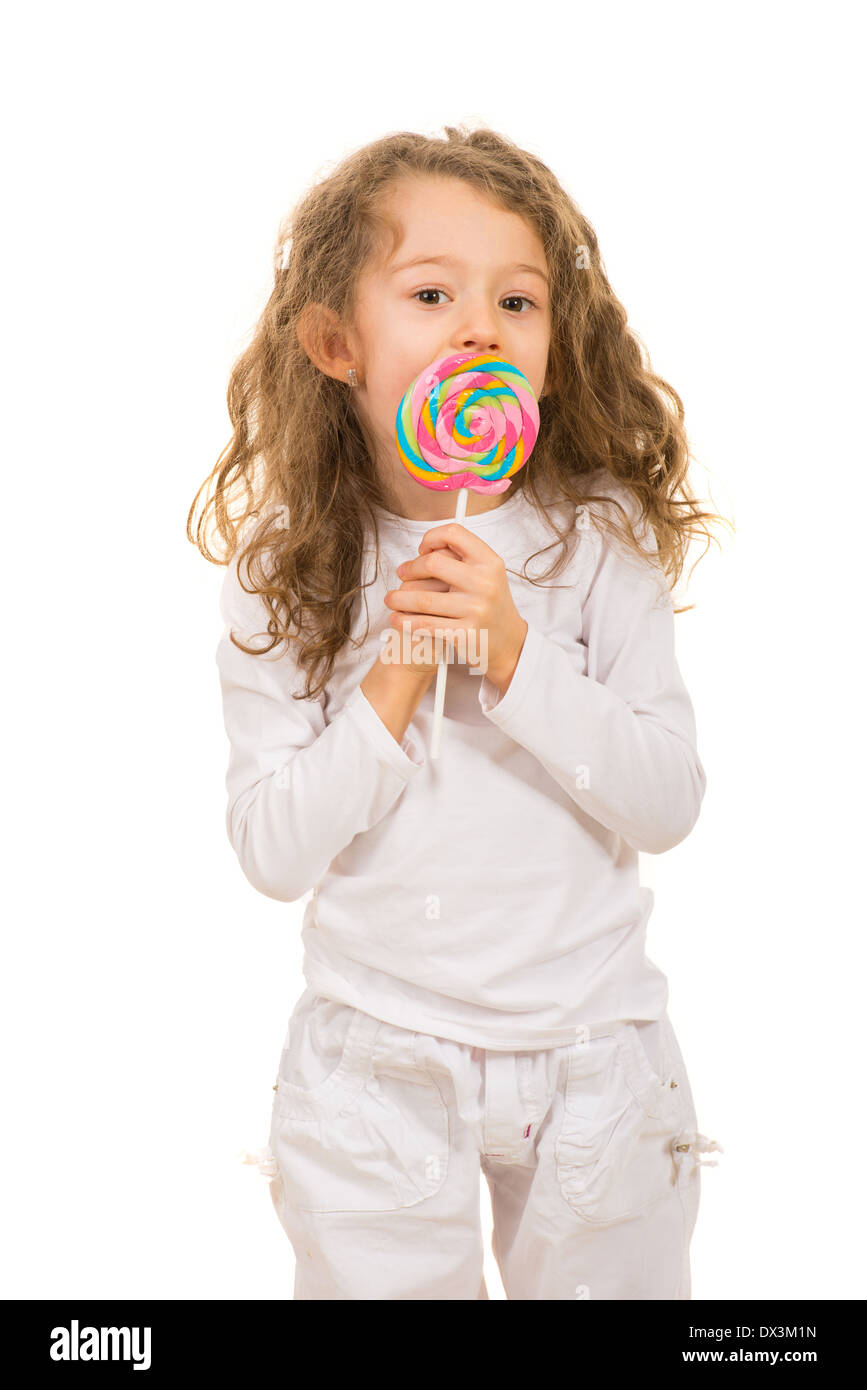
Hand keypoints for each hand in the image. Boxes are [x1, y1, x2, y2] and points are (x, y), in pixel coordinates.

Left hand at [384, 523, 528, 690]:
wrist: (508, 642)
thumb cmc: (491, 604)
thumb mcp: (488, 574)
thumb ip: (462, 557)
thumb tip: (426, 546)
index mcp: (490, 562)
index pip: (454, 534)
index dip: (431, 537)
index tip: (422, 549)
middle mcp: (484, 583)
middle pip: (432, 563)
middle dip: (410, 568)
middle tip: (401, 574)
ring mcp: (475, 609)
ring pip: (422, 598)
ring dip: (399, 598)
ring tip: (391, 599)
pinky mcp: (464, 633)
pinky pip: (424, 624)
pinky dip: (405, 621)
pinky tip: (397, 619)